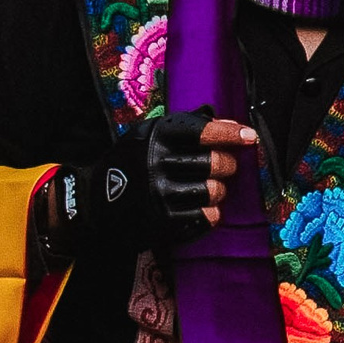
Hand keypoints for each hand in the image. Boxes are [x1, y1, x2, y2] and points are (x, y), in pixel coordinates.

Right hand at [37, 108, 257, 260]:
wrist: (93, 202)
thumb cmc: (129, 164)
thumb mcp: (148, 134)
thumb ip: (185, 126)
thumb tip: (225, 121)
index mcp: (157, 136)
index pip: (204, 131)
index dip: (231, 134)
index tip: (250, 137)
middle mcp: (158, 163)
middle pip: (216, 163)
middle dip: (226, 166)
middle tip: (221, 168)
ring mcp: (160, 194)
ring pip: (215, 191)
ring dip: (217, 191)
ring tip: (206, 189)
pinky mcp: (162, 221)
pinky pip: (207, 218)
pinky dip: (210, 214)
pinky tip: (200, 208)